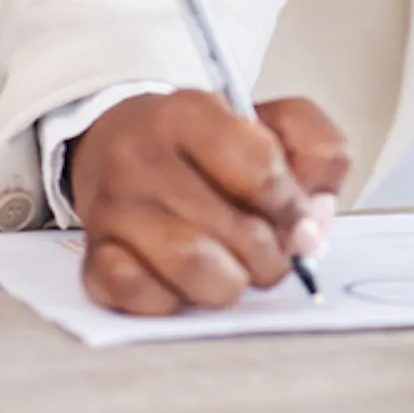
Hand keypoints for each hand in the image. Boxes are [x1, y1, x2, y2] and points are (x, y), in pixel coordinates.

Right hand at [69, 90, 350, 314]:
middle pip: (236, 231)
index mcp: (188, 112)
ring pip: (193, 269)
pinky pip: (142, 297)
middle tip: (271, 253)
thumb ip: (319, 152)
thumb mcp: (275, 120)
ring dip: (230, 283)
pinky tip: (184, 282)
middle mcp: (140, 156)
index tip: (295, 217)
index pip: (261, 170)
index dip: (292, 206)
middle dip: (271, 255)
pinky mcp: (94, 256)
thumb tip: (313, 223)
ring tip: (234, 270)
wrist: (122, 142)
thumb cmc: (212, 143)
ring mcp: (112, 209)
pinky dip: (175, 300)